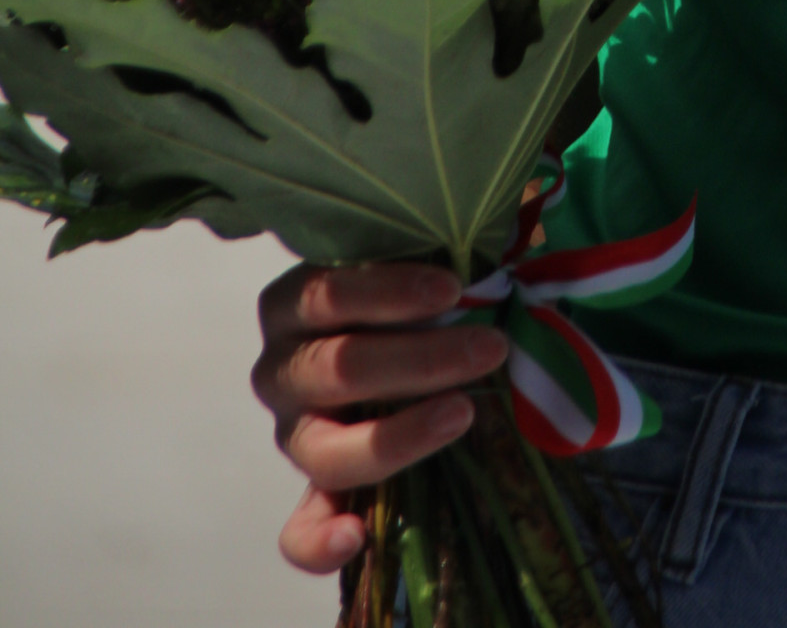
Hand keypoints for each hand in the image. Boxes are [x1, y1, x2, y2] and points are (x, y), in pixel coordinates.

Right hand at [251, 260, 509, 573]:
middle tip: (490, 349)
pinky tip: (357, 535)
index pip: (328, 293)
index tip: (454, 288)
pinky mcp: (313, 489)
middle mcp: (282, 370)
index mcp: (294, 304)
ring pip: (328, 449)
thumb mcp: (411, 267)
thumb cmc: (410, 297)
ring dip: (401, 434)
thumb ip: (431, 259)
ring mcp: (294, 433)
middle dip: (422, 359)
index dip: (389, 292)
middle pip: (340, 368)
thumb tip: (499, 249)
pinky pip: (299, 532)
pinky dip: (320, 541)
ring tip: (465, 412)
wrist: (401, 346)